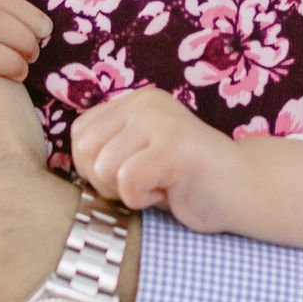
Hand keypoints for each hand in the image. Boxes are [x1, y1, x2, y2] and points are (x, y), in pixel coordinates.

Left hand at [69, 88, 242, 230]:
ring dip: (126, 192)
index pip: (80, 135)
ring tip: (157, 187)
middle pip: (86, 151)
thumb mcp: (140, 155)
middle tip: (142, 186)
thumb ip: (107, 152)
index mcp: (135, 102)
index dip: (94, 168)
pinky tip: (168, 193)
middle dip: (105, 182)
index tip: (129, 177)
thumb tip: (56, 173)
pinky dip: (143, 199)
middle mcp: (147, 104)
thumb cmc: (187, 183)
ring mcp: (162, 122)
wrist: (246, 190)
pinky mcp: (174, 148)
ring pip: (104, 167)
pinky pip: (128, 181)